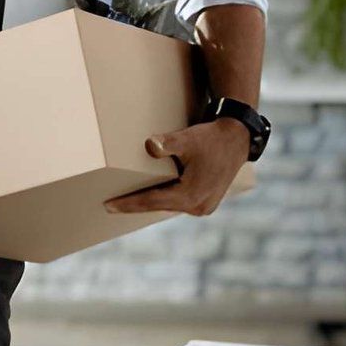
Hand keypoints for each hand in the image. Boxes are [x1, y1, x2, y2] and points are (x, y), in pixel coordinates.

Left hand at [104, 118, 249, 216]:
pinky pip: (178, 203)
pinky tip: (148, 195)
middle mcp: (198, 206)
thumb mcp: (188, 139)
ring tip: (124, 202)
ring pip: (168, 206)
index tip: (107, 206)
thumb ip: (168, 144)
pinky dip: (163, 199)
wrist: (237, 139)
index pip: (152, 201)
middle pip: (158, 206)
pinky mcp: (206, 201)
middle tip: (109, 205)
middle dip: (135, 205)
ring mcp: (204, 206)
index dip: (128, 203)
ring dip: (149, 203)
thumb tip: (150, 145)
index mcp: (192, 195)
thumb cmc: (211, 138)